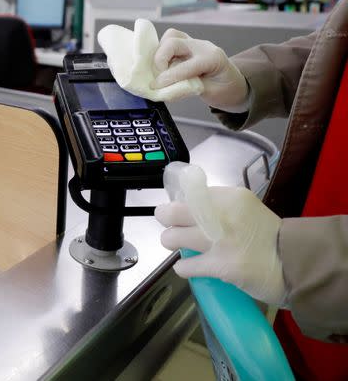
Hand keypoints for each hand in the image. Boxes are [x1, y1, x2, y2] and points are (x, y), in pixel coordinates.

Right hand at [152, 29, 249, 111]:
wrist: (233, 83)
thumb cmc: (224, 89)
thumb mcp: (208, 94)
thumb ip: (186, 90)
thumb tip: (162, 91)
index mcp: (212, 58)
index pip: (184, 65)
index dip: (168, 77)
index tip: (156, 87)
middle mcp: (202, 46)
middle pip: (173, 42)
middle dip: (160, 59)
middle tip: (158, 76)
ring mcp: (195, 43)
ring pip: (171, 36)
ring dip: (160, 52)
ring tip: (160, 69)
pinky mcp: (187, 44)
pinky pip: (170, 39)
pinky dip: (162, 51)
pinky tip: (163, 65)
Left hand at [156, 183, 286, 305]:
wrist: (296, 264)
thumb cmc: (269, 236)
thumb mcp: (246, 208)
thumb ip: (219, 206)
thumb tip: (186, 208)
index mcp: (229, 196)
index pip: (188, 194)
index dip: (178, 205)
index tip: (178, 213)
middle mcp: (222, 214)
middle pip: (171, 212)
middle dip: (166, 221)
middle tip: (172, 228)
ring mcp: (220, 241)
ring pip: (172, 238)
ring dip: (172, 243)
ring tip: (182, 247)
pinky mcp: (221, 266)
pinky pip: (185, 266)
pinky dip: (184, 267)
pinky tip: (190, 267)